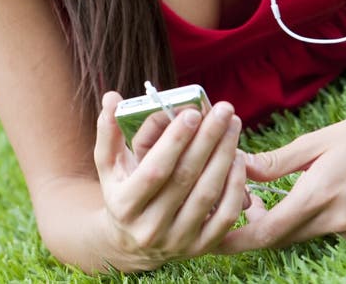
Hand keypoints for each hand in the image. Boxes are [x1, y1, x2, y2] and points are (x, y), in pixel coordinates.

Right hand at [93, 91, 250, 270]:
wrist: (131, 243)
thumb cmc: (121, 190)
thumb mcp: (108, 165)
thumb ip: (108, 130)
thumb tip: (111, 97)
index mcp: (124, 205)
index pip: (155, 170)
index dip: (175, 141)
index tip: (193, 112)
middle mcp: (150, 228)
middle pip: (185, 179)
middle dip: (208, 139)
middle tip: (223, 110)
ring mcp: (177, 241)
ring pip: (208, 195)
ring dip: (224, 156)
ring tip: (233, 126)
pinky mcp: (200, 248)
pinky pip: (224, 217)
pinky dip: (234, 187)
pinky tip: (238, 158)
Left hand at [222, 99, 345, 252]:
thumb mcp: (320, 139)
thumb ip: (280, 160)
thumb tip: (242, 167)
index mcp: (321, 194)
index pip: (270, 231)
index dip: (238, 238)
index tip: (214, 236)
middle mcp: (335, 219)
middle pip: (280, 238)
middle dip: (250, 227)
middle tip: (228, 204)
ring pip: (297, 235)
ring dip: (272, 223)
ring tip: (253, 198)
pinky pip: (315, 229)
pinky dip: (294, 220)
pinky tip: (284, 198)